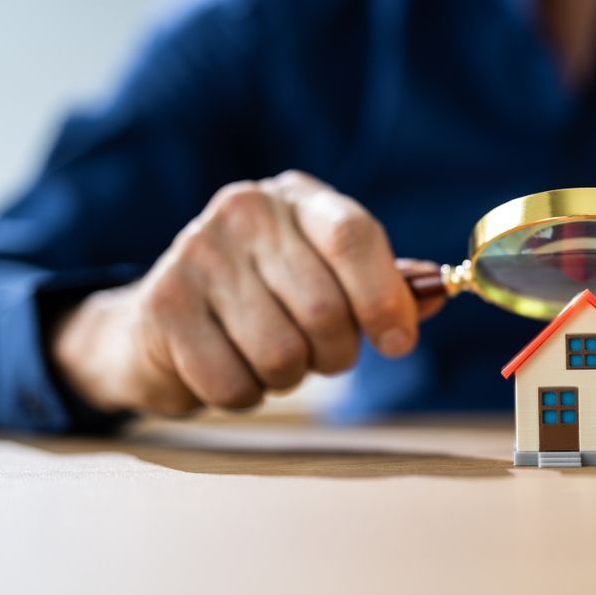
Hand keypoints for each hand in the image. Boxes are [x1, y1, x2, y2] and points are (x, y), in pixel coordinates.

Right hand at [51, 170, 443, 414]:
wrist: (160, 321)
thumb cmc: (264, 300)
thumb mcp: (326, 277)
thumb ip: (381, 287)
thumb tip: (435, 295)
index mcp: (298, 200)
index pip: (354, 237)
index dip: (383, 299)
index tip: (396, 343)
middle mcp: (245, 213)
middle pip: (324, 308)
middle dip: (333, 353)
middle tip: (316, 354)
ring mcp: (198, 254)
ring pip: (281, 353)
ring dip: (287, 377)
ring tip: (268, 357)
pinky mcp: (164, 306)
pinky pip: (233, 383)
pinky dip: (243, 394)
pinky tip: (229, 367)